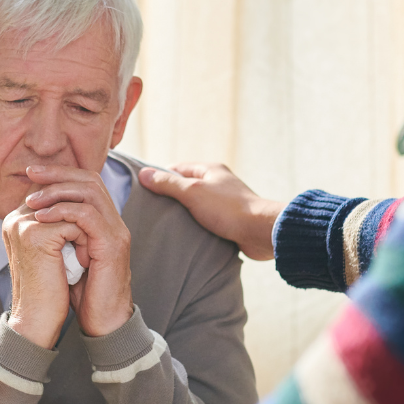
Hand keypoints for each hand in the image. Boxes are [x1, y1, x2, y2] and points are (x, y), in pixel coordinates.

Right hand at [2, 205, 81, 348]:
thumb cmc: (47, 290)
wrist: (37, 321)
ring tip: (85, 256)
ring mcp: (23, 225)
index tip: (87, 236)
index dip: (76, 211)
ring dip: (86, 231)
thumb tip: (80, 204)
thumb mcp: (51, 251)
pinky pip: (74, 223)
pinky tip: (83, 262)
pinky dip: (86, 242)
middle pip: (62, 196)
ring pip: (71, 209)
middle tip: (90, 245)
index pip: (53, 194)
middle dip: (82, 218)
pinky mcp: (36, 235)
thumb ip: (56, 226)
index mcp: (16, 220)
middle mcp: (15, 218)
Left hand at [24, 164, 133, 337]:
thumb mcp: (66, 255)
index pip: (86, 182)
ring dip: (57, 191)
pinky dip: (63, 211)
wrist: (103, 321)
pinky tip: (43, 217)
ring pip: (90, 192)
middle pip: (89, 179)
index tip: (32, 174)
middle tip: (30, 175)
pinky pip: (88, 215)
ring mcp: (116, 232)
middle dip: (57, 174)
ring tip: (32, 201)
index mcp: (104, 222)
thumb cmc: (83, 293)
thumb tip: (33, 214)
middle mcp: (114, 222)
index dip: (59, 173)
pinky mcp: (112, 245)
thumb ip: (59, 233)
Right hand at [138, 163, 282, 260]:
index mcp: (211, 170)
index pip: (178, 168)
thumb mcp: (193, 192)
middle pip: (187, 187)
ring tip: (166, 225)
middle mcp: (219, 183)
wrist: (260, 232)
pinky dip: (196, 226)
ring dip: (184, 214)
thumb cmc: (228, 209)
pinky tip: (186, 235)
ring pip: (196, 205)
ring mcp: (225, 202)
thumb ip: (168, 183)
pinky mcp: (230, 220)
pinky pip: (207, 220)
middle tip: (152, 210)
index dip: (160, 177)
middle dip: (171, 198)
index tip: (145, 190)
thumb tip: (143, 174)